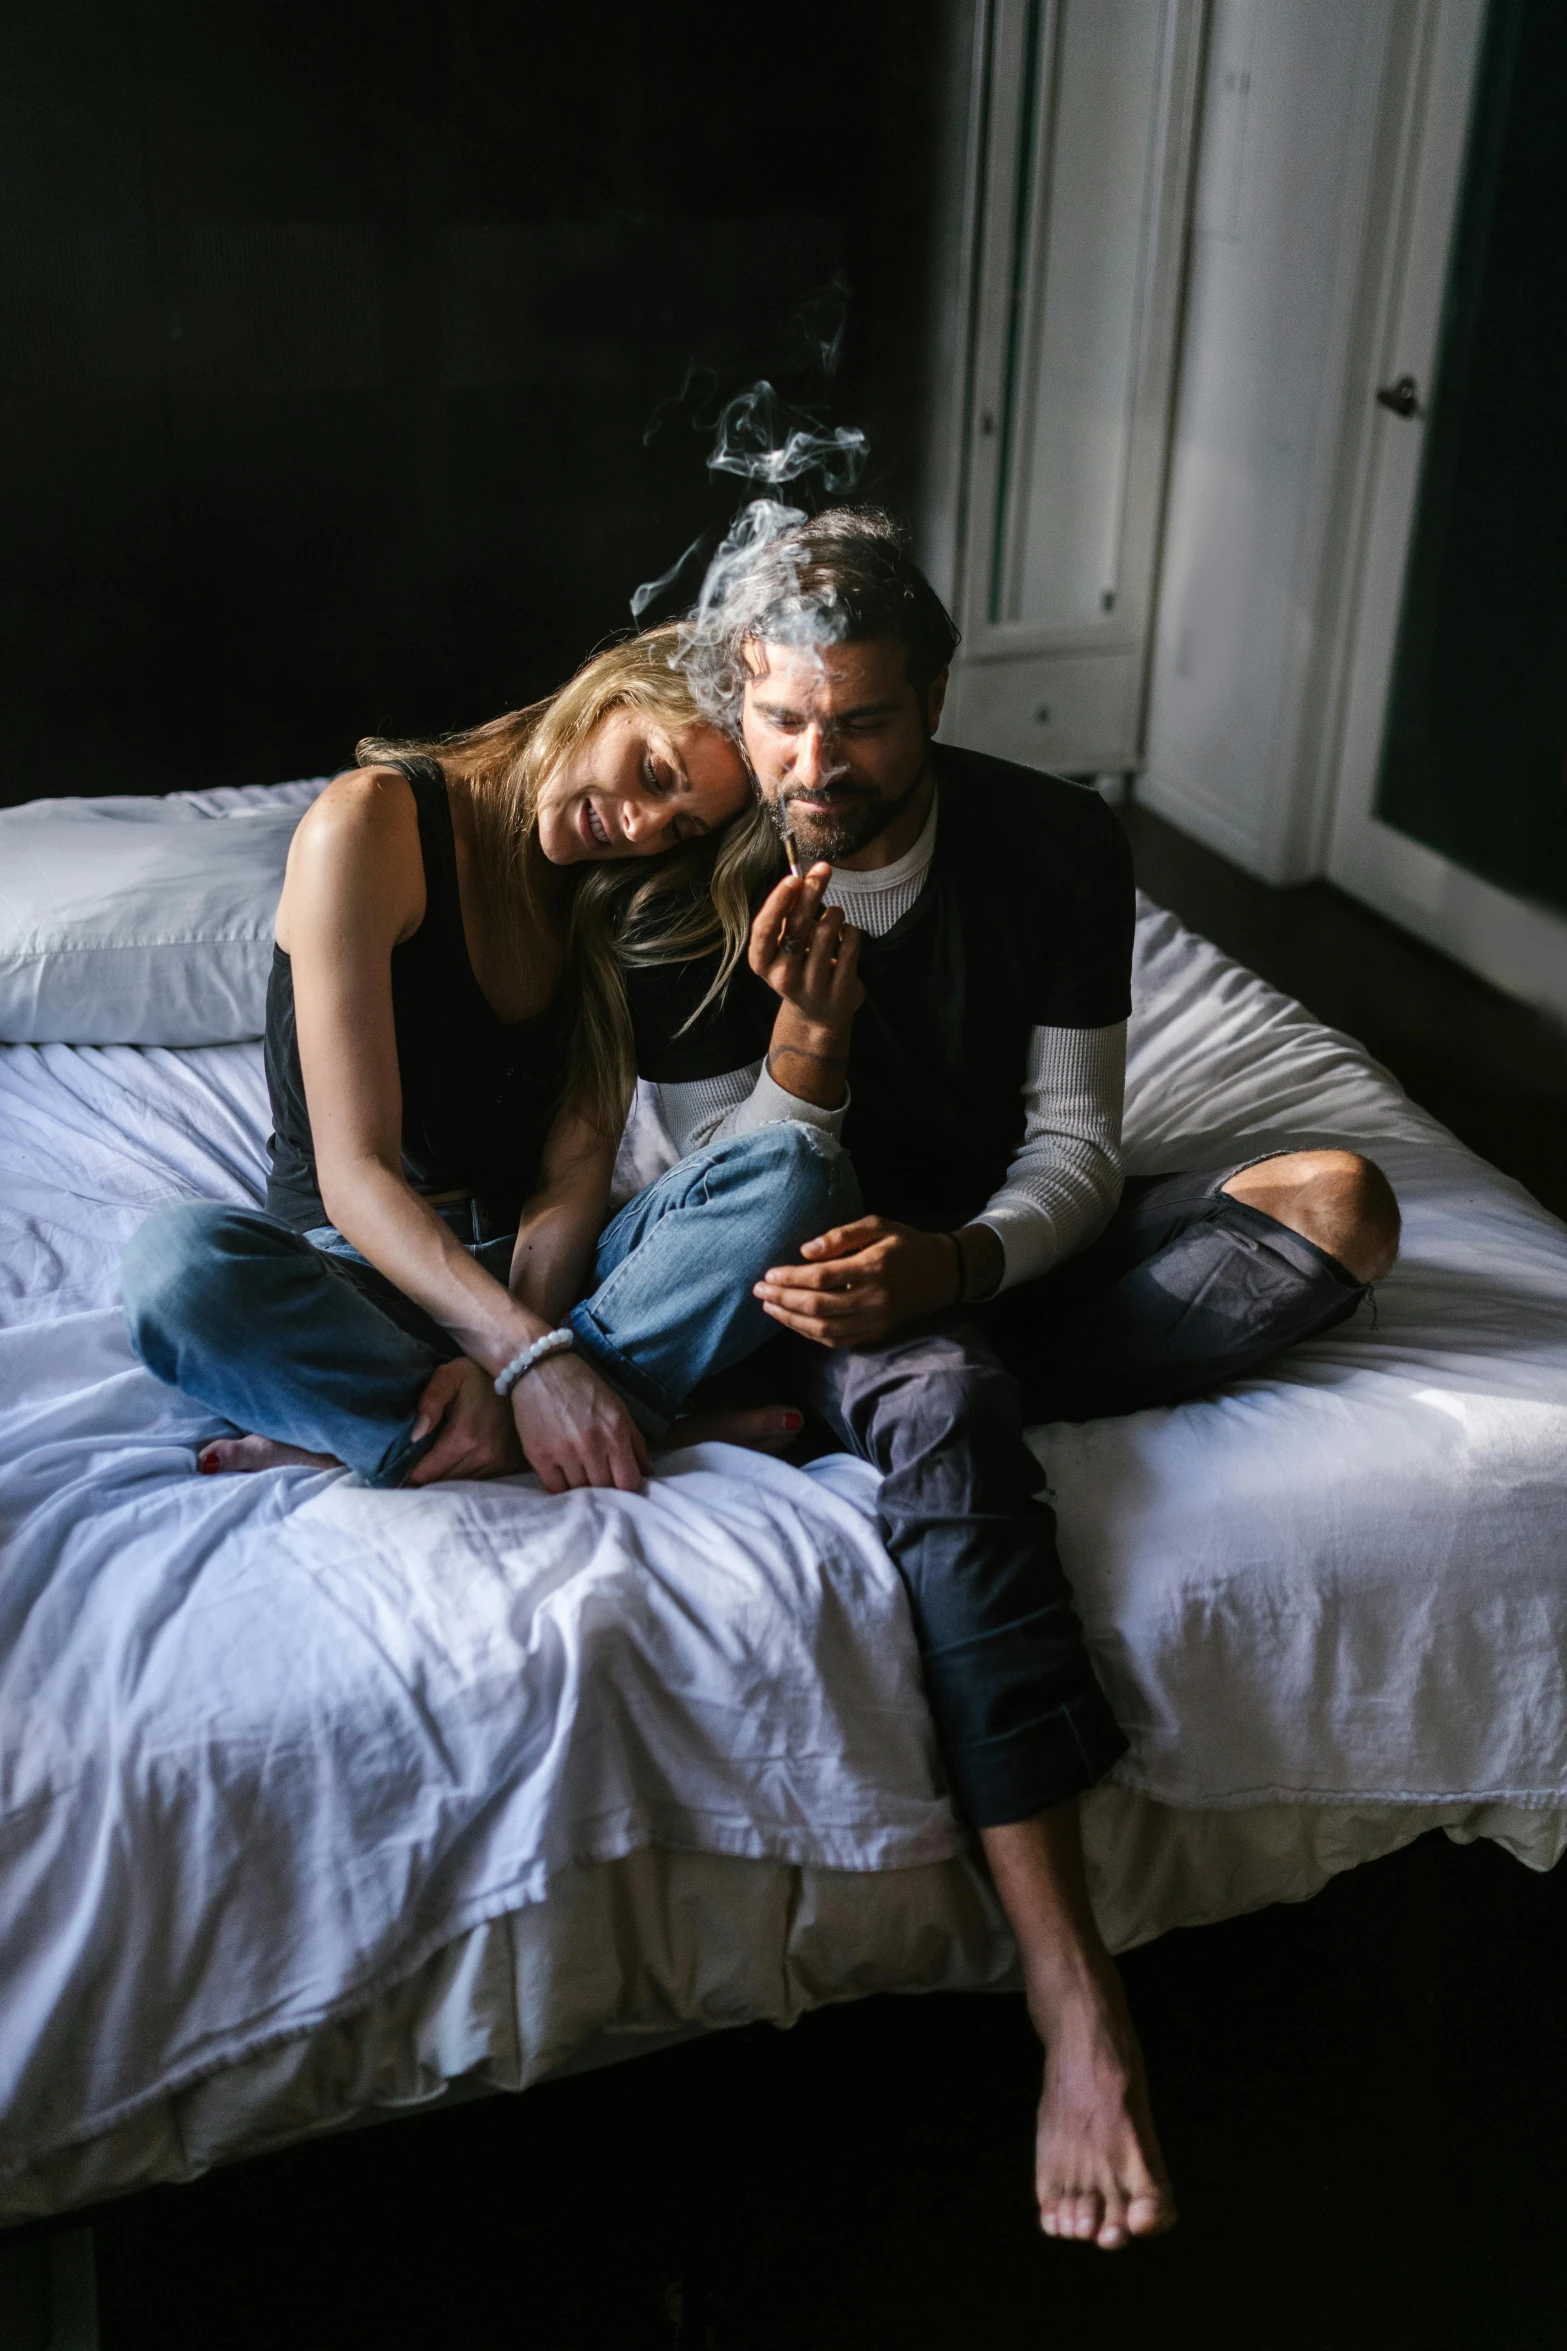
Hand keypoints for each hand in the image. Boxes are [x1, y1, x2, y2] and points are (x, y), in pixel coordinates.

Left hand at [407, 1356, 524, 1483]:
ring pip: (462, 1483)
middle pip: (443, 1481)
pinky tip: (460, 1460)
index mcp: (464, 1437)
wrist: (520, 1374)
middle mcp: (484, 1455)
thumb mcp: (448, 1376)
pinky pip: (480, 1480)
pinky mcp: (510, 1464)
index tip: (401, 1463)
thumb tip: (415, 1436)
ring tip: (438, 1461)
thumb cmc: (477, 1375)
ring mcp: (500, 1462)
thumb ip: (429, 1401)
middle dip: (427, 1475)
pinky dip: (467, 1474)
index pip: (427, 1473)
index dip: (410, 1471)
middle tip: (417, 1462)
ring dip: (447, 1476)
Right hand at [507, 1349, 650, 1493]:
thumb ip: (635, 1442)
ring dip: (582, 1486)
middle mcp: (591, 1445)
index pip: (628, 1481)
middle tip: (598, 1475)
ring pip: (579, 1491)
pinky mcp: (538, 1456)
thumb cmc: (583, 1386)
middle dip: (604, 1485)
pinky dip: (561, 1487)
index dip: (626, 1484)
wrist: (539, 1367)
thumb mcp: (618, 1408)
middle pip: (604, 1489)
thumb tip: (647, 1472)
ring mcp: (563, 1452)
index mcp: (615, 1432)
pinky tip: (563, 1475)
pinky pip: (554, 1489)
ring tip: (580, 1472)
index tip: (620, 1479)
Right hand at [748, 866, 863, 1030]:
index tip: (794, 878)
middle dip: (812, 891)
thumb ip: (789, 915)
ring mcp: (813, 987)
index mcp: (762, 963)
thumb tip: (803, 877)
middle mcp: (783, 977)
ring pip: (827, 931)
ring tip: (835, 915)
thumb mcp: (785, 945)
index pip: (764, 929)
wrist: (817, 1014)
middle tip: (824, 869)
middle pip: (797, 926)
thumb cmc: (798, 966)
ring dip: (835, 913)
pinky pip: (850, 944)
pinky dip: (851, 930)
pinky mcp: (841, 991)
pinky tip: (847, 933)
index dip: (778, 902)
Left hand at [753, 1216, 964, 1347]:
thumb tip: (805, 1251)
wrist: (944, 1273)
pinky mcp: (877, 1334)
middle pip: (817, 1306)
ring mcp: (876, 1321)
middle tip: (759, 1291)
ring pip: (824, 1328)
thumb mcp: (878, 1225)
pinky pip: (837, 1340)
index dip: (791, 1278)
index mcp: (873, 1268)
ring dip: (791, 1320)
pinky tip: (793, 1322)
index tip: (769, 1274)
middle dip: (783, 1300)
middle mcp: (873, 1299)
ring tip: (769, 1307)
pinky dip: (811, 1334)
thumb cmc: (906, 1243)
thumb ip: (842, 1235)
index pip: (821, 1277)